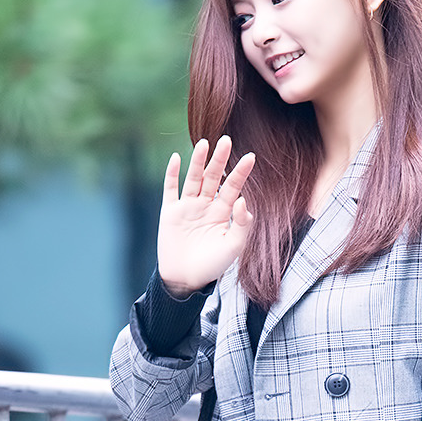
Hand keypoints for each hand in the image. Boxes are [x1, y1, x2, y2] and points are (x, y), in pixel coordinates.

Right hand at [158, 135, 254, 297]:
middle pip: (213, 177)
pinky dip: (172, 174)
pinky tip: (177, 158)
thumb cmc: (212, 265)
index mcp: (222, 212)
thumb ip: (241, 224)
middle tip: (227, 140)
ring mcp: (187, 207)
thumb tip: (243, 200)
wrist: (186, 280)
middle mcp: (205, 205)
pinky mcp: (170, 212)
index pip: (233, 187)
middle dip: (220, 160)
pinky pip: (170, 189)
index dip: (241, 173)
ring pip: (193, 179)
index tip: (251, 157)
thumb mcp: (234, 246)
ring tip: (204, 143)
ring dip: (198, 162)